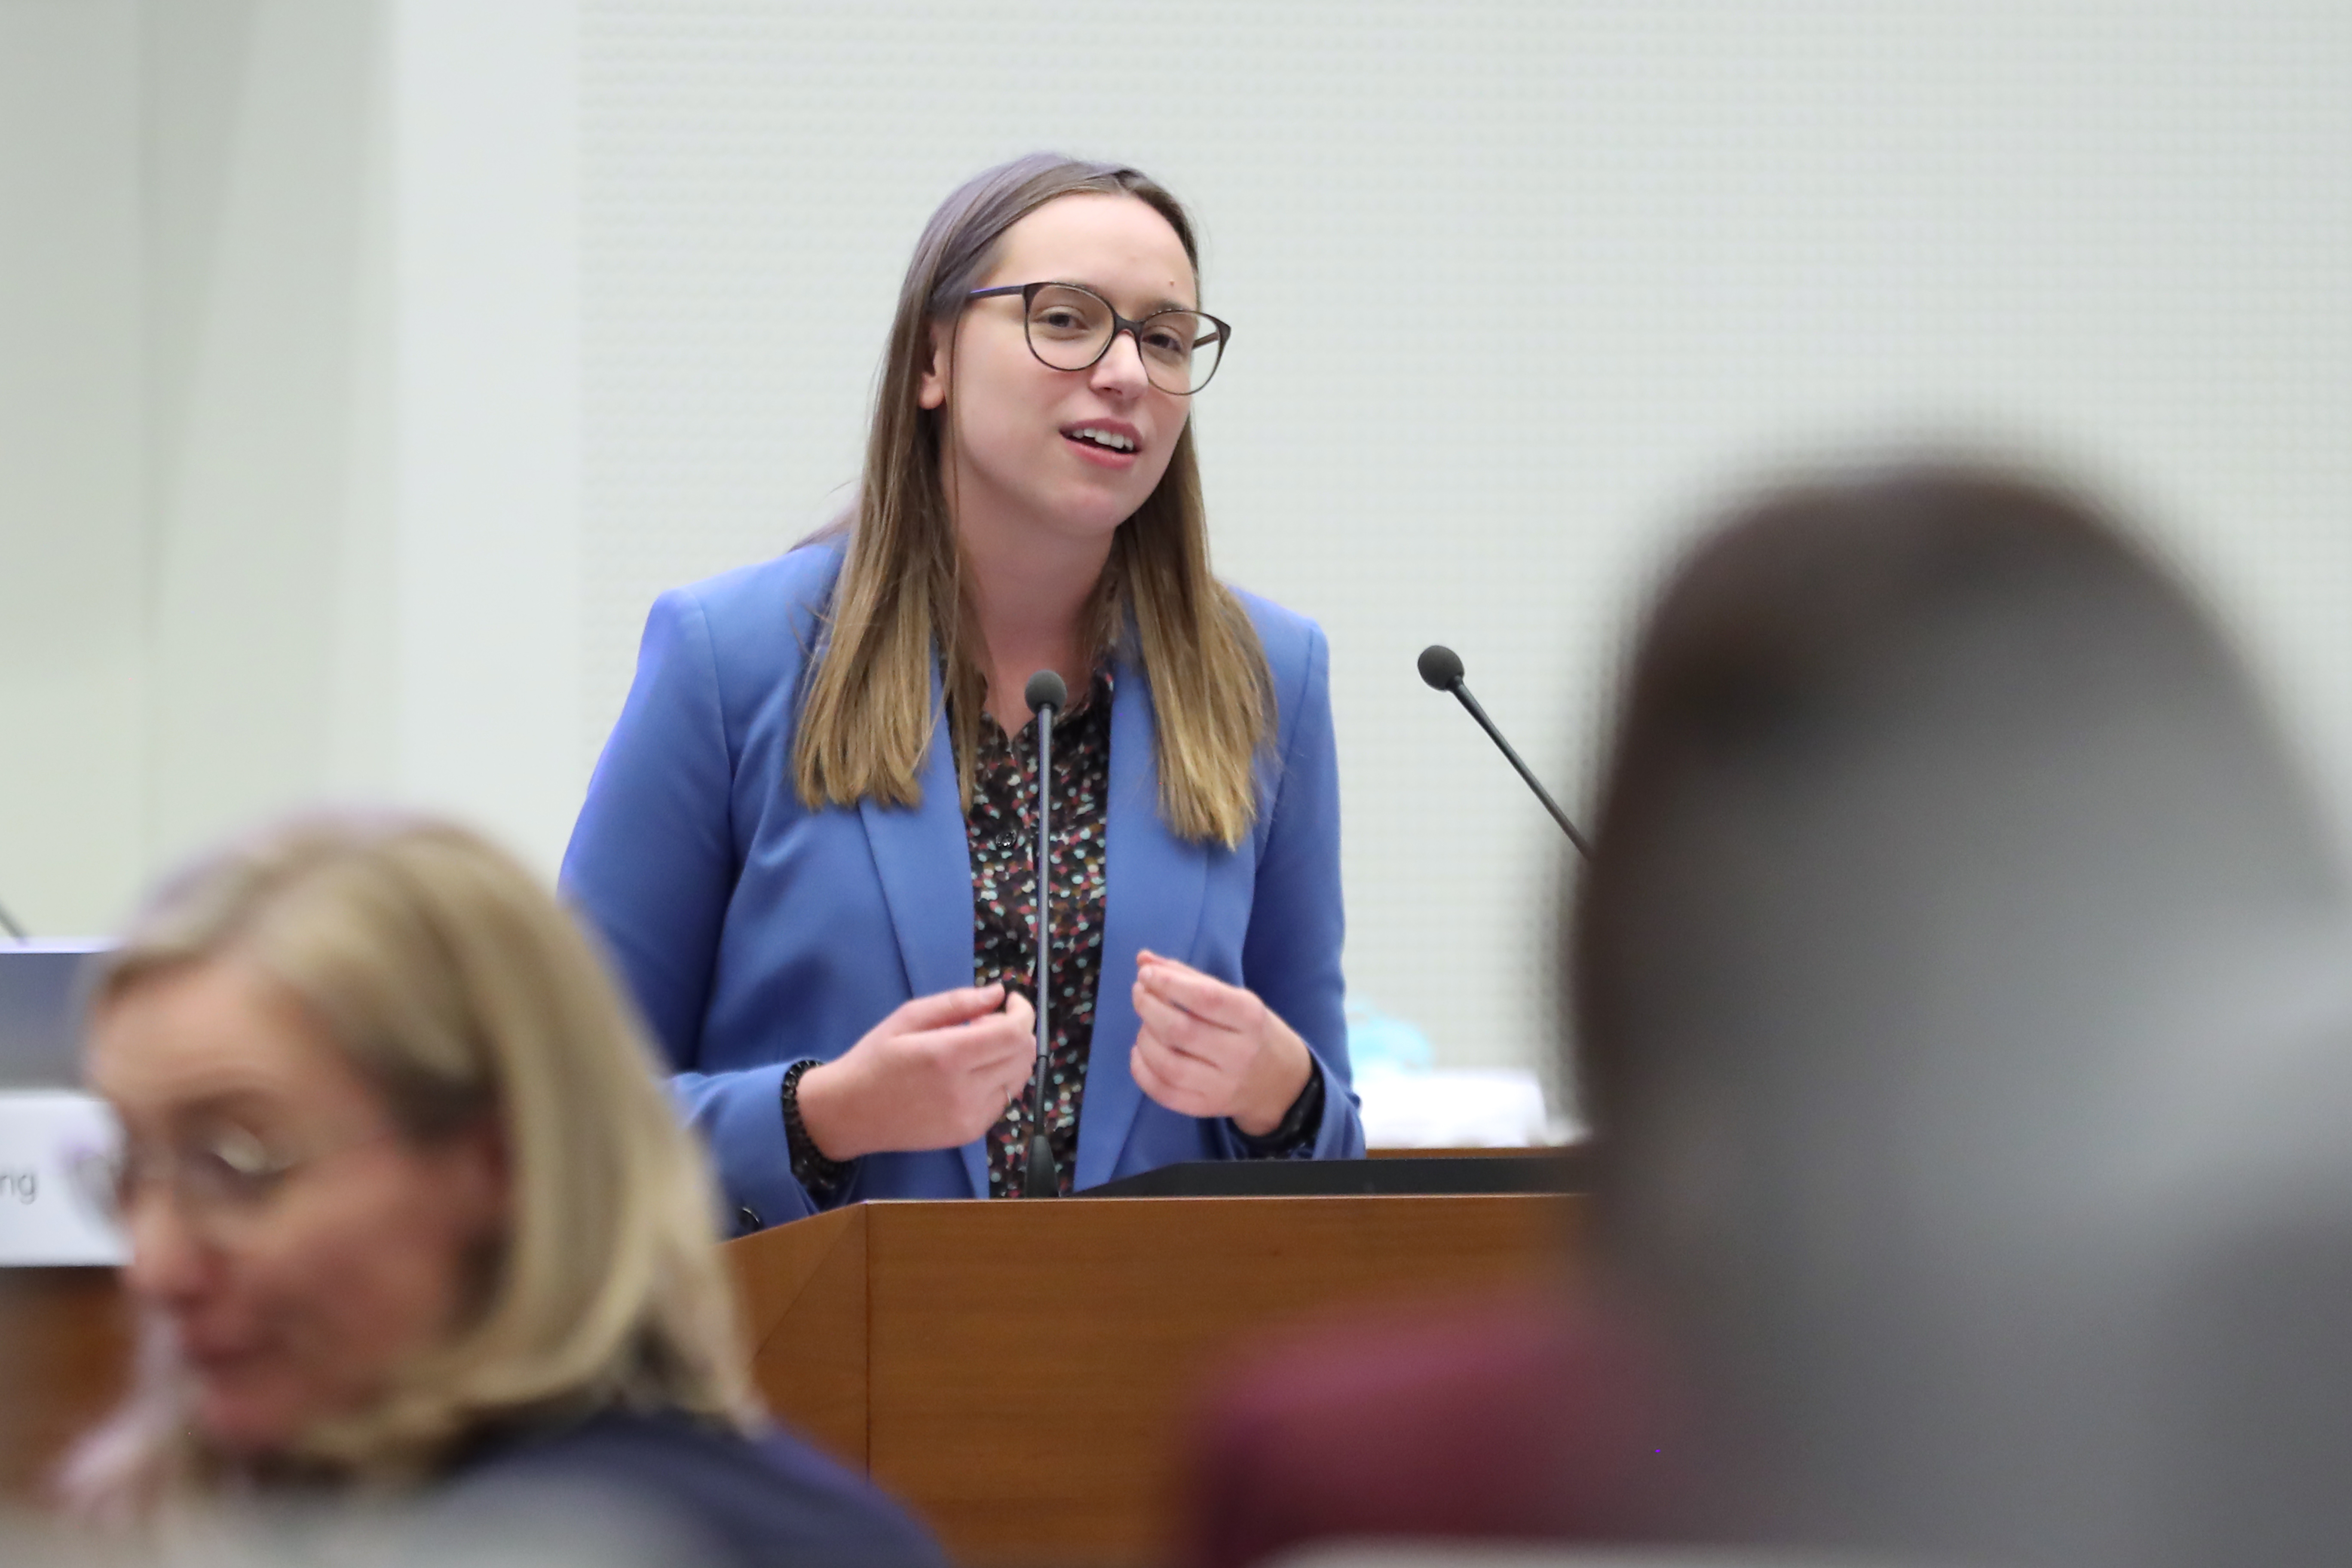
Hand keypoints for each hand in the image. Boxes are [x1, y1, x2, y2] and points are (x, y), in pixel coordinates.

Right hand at [796, 984, 1036, 1159]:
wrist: (849, 1113)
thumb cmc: (875, 1059)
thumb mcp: (908, 1017)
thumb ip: (957, 1002)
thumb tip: (998, 992)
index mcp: (948, 1056)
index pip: (1014, 1033)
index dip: (1022, 1012)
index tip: (1010, 1001)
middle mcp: (965, 1091)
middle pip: (1023, 1055)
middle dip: (1017, 1031)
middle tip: (985, 1023)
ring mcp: (970, 1117)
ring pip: (1019, 1078)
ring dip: (1010, 1056)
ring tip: (976, 1049)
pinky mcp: (969, 1133)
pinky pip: (1004, 1100)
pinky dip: (999, 1080)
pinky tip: (971, 1074)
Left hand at [1129, 951, 1313, 1137]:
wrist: (1281, 1083)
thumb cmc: (1253, 1031)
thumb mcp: (1235, 998)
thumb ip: (1189, 977)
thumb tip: (1143, 958)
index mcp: (1251, 1018)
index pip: (1205, 998)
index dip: (1169, 983)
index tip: (1146, 973)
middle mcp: (1239, 1054)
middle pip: (1181, 1031)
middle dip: (1149, 1007)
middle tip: (1139, 992)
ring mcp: (1222, 1086)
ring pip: (1168, 1064)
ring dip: (1145, 1038)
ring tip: (1144, 1024)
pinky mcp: (1206, 1107)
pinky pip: (1163, 1092)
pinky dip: (1141, 1070)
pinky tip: (1140, 1052)